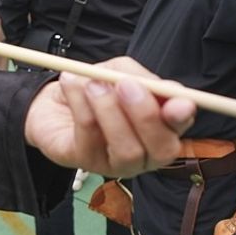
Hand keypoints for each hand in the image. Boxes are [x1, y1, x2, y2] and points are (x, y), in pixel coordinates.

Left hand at [24, 57, 195, 177]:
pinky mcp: (87, 162)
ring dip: (109, 109)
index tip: (179, 102)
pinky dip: (80, 104)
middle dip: (146, 115)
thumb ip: (139, 76)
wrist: (53, 102)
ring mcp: (117, 163)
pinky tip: (71, 84)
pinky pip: (90, 136)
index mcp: (162, 126)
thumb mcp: (119, 71)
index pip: (180, 125)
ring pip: (127, 149)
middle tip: (125, 85)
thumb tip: (157, 87)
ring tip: (92, 83)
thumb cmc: (95, 87)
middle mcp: (146, 152)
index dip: (182, 116)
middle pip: (161, 149)